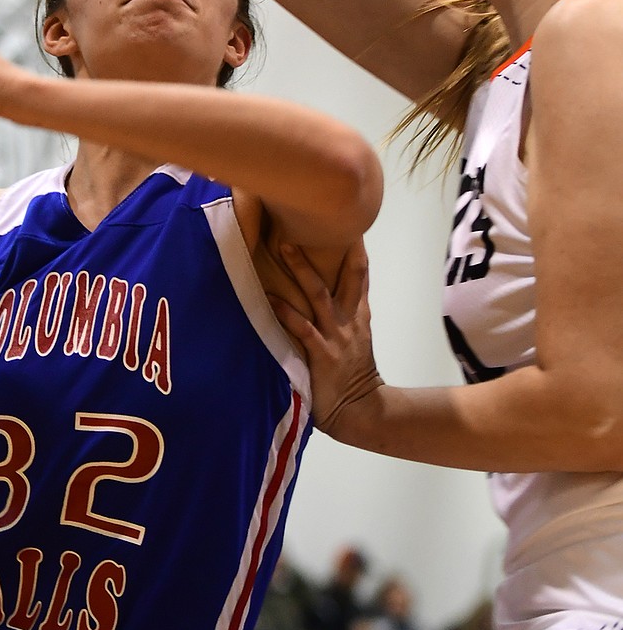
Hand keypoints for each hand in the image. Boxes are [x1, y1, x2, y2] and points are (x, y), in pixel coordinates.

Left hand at [267, 240, 383, 439]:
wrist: (360, 410)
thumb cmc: (353, 378)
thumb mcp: (355, 342)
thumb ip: (344, 320)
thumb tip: (328, 299)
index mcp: (358, 316)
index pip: (360, 275)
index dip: (356, 249)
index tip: (349, 223)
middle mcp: (349, 320)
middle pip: (343, 275)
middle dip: (330, 247)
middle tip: (312, 219)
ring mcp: (336, 335)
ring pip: (318, 293)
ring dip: (301, 269)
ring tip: (283, 245)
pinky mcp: (321, 353)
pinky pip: (301, 327)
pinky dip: (285, 312)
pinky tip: (269, 298)